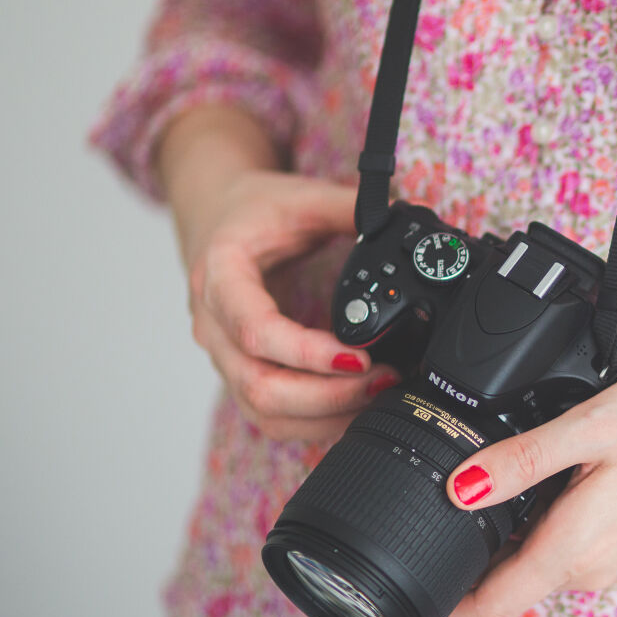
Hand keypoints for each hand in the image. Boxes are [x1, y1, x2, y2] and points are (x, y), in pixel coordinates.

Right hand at [176, 168, 398, 441]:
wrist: (214, 219)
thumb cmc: (253, 211)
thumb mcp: (301, 197)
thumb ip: (349, 207)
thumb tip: (403, 215)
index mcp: (219, 276)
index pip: (254, 331)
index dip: (307, 353)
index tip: (359, 357)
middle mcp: (213, 326)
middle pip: (260, 386)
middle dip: (328, 395)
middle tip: (384, 380)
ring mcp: (223, 356)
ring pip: (265, 410)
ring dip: (325, 414)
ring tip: (379, 394)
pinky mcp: (239, 373)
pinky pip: (271, 415)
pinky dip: (315, 420)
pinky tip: (355, 407)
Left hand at [437, 361, 616, 616]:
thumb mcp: (590, 427)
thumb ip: (521, 462)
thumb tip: (457, 490)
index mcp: (575, 550)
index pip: (492, 610)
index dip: (443, 610)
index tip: (404, 587)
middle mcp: (593, 568)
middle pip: (508, 586)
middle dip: (466, 560)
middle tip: (427, 508)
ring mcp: (615, 558)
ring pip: (537, 563)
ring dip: (503, 538)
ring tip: (478, 483)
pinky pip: (567, 547)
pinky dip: (538, 524)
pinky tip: (538, 476)